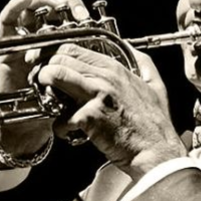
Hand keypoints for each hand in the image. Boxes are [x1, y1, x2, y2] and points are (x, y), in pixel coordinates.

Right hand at [0, 0, 94, 172]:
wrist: (36, 125)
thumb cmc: (64, 104)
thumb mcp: (89, 79)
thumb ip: (102, 62)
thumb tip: (128, 46)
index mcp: (65, 36)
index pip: (68, 4)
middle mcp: (45, 33)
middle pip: (50, 0)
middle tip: (80, 11)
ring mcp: (26, 36)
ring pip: (32, 4)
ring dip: (45, 0)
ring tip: (60, 8)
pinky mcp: (9, 44)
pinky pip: (8, 18)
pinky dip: (17, 7)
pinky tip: (29, 5)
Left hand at [38, 43, 187, 179]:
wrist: (156, 151)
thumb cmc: (154, 125)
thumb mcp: (156, 86)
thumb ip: (144, 64)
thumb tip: (132, 49)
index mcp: (117, 68)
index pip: (75, 48)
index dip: (56, 55)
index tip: (48, 63)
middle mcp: (106, 77)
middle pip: (61, 59)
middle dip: (46, 70)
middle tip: (44, 83)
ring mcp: (97, 95)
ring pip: (56, 76)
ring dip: (45, 87)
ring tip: (50, 102)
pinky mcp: (90, 117)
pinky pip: (61, 117)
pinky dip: (60, 127)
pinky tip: (69, 132)